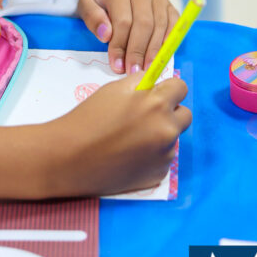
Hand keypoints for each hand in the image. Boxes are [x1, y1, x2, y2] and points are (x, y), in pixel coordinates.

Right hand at [41, 72, 190, 197]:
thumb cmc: (90, 118)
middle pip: (185, 115)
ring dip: (159, 134)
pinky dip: (151, 155)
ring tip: (129, 138)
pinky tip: (128, 155)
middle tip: (146, 115)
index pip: (181, 88)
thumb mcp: (114, 89)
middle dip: (170, 112)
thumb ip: (141, 83)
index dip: (168, 89)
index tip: (158, 93)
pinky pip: (162, 158)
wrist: (72, 158)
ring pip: (172, 137)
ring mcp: (165, 155)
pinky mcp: (159, 175)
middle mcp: (167, 129)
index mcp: (157, 104)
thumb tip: (157, 82)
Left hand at [77, 0, 178, 74]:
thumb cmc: (99, 1)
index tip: (117, 66)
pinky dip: (169, 40)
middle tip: (133, 71)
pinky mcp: (168, 3)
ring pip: (159, 26)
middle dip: (138, 51)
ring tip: (146, 69)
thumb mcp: (85, 5)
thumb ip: (92, 18)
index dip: (120, 46)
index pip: (123, 21)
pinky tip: (161, 55)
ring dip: (153, 51)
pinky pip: (173, 23)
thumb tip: (106, 35)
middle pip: (144, 24)